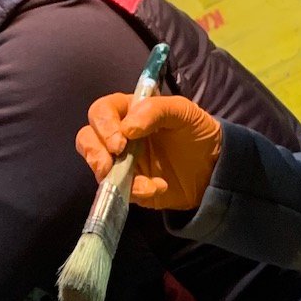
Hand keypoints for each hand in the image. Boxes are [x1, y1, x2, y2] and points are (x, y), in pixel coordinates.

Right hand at [74, 93, 222, 210]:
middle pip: (86, 138)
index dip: (104, 125)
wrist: (214, 168)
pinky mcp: (128, 186)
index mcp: (128, 111)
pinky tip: (157, 187)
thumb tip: (127, 128)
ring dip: (110, 175)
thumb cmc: (196, 132)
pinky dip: (135, 191)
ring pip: (96, 166)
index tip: (121, 141)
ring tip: (136, 181)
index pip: (101, 112)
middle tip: (110, 163)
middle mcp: (118, 136)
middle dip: (94, 152)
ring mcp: (120, 163)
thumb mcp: (184, 112)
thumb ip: (156, 110)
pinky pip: (118, 190)